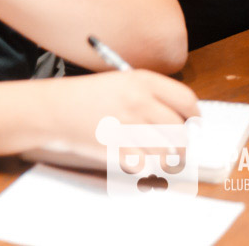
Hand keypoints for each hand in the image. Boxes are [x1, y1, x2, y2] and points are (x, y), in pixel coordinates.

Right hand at [35, 70, 200, 159]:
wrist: (54, 109)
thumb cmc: (88, 96)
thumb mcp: (121, 82)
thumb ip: (151, 96)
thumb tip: (181, 119)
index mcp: (143, 81)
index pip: (186, 100)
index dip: (195, 116)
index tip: (194, 125)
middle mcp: (138, 102)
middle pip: (179, 131)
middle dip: (182, 144)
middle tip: (178, 149)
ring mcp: (127, 126)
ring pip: (165, 151)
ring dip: (166, 159)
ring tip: (161, 158)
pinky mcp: (115, 149)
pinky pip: (144, 164)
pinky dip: (145, 166)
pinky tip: (139, 160)